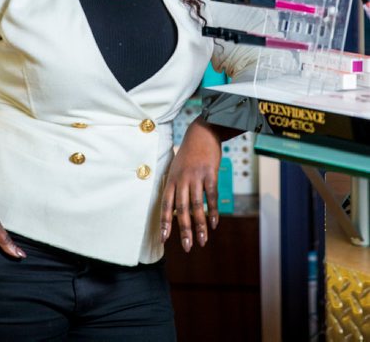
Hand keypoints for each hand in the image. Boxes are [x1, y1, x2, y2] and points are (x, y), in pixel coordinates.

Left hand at [160, 118, 221, 251]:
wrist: (201, 133)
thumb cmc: (188, 153)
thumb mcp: (176, 168)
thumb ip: (176, 187)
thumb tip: (175, 210)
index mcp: (171, 179)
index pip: (165, 205)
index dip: (165, 222)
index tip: (164, 239)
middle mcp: (181, 179)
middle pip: (181, 209)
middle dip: (184, 230)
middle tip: (187, 247)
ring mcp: (196, 177)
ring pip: (197, 206)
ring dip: (200, 225)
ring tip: (203, 241)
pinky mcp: (210, 174)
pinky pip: (211, 196)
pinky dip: (212, 211)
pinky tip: (214, 223)